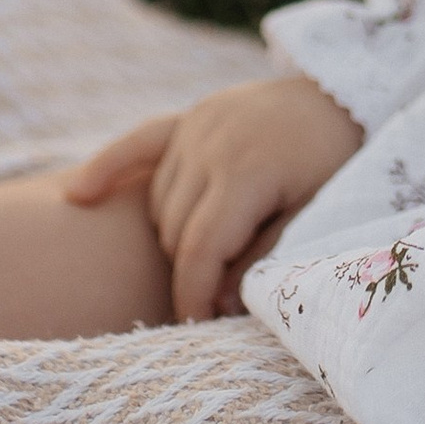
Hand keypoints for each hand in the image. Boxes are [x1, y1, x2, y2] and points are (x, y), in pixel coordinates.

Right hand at [64, 72, 363, 323]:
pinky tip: (76, 195)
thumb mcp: (315, 217)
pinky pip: (139, 143)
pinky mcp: (190, 116)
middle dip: (192, 269)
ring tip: (211, 254)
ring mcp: (196, 125)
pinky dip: (108, 169)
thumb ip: (263, 259)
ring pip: (160, 202)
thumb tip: (218, 305)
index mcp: (246, 172)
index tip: (194, 327)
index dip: (192, 295)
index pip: (199, 249)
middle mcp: (210, 144)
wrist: (349, 96)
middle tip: (219, 296)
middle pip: (175, 229)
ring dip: (174, 234)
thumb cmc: (339, 165)